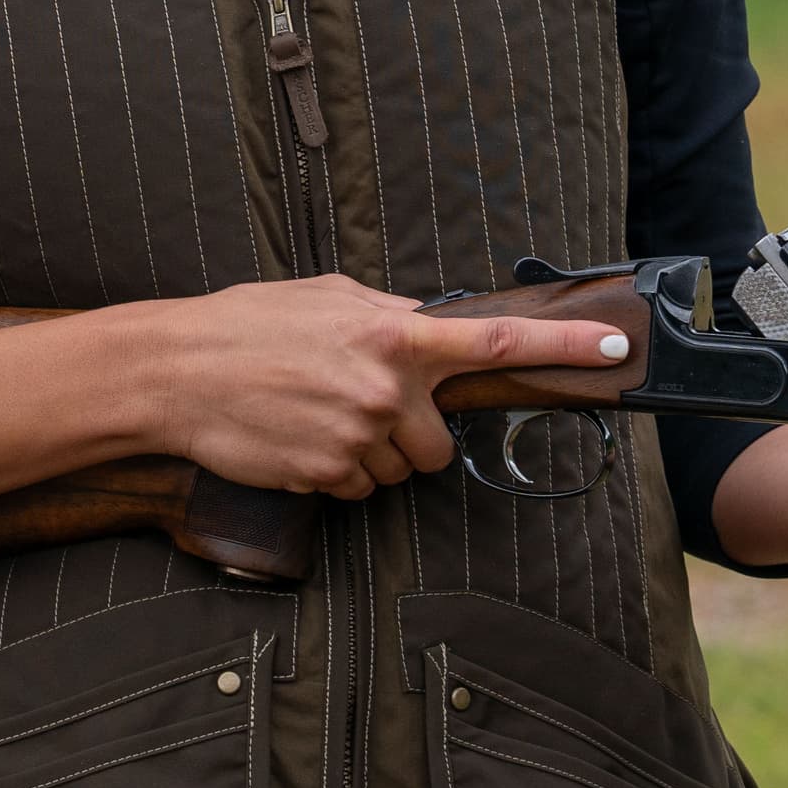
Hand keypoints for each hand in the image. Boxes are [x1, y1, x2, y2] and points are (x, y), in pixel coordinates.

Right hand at [133, 275, 631, 500]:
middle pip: (438, 443)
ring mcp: (357, 437)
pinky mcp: (327, 475)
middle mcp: (385, 388)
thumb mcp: (323, 298)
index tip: (615, 349)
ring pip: (396, 471)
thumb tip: (426, 323)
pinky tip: (295, 441)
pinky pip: (355, 489)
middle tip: (355, 409)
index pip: (495, 341)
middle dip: (409, 436)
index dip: (563, 347)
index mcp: (391, 333)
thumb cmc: (245, 325)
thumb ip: (385, 313)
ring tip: (311, 418)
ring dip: (366, 455)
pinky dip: (332, 474)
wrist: (173, 371)